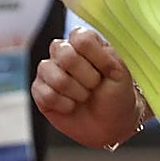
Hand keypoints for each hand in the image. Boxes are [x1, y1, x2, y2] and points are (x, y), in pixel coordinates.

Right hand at [31, 27, 140, 147]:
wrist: (110, 123)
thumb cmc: (116, 94)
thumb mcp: (120, 72)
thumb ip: (102, 54)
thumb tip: (82, 43)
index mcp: (86, 43)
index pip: (81, 37)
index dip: (96, 56)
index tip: (108, 70)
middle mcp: (64, 53)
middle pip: (65, 54)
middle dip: (86, 76)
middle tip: (95, 85)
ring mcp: (49, 71)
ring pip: (53, 74)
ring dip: (76, 91)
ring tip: (84, 96)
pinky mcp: (39, 91)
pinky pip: (45, 94)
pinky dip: (64, 104)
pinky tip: (72, 106)